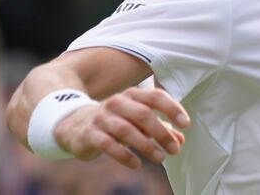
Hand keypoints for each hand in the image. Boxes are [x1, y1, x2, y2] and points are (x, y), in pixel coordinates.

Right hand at [54, 87, 189, 168]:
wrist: (73, 124)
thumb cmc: (114, 122)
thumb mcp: (137, 122)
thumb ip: (160, 128)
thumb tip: (181, 140)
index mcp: (132, 95)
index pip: (155, 96)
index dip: (172, 108)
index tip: (185, 124)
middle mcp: (117, 103)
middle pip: (143, 114)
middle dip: (162, 132)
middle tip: (174, 150)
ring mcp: (102, 118)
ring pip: (126, 130)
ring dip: (146, 145)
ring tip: (160, 158)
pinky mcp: (90, 134)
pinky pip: (108, 144)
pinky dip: (124, 155)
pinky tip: (136, 164)